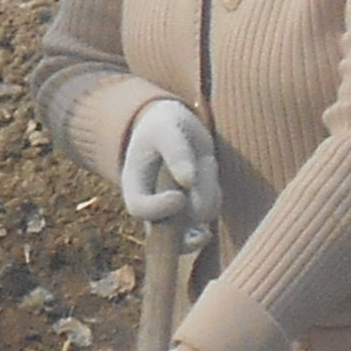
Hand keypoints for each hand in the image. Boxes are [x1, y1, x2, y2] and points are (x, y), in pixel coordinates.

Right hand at [116, 98, 212, 233]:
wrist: (175, 129)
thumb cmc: (164, 126)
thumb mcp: (166, 130)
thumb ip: (176, 152)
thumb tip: (188, 181)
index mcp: (134, 185)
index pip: (139, 209)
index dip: (159, 208)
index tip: (179, 196)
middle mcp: (151, 205)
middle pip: (171, 224)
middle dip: (196, 198)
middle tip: (205, 163)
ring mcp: (173, 212)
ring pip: (198, 215)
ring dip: (209, 187)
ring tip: (203, 159)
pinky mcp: (193, 211)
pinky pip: (210, 212)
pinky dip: (216, 193)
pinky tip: (209, 172)